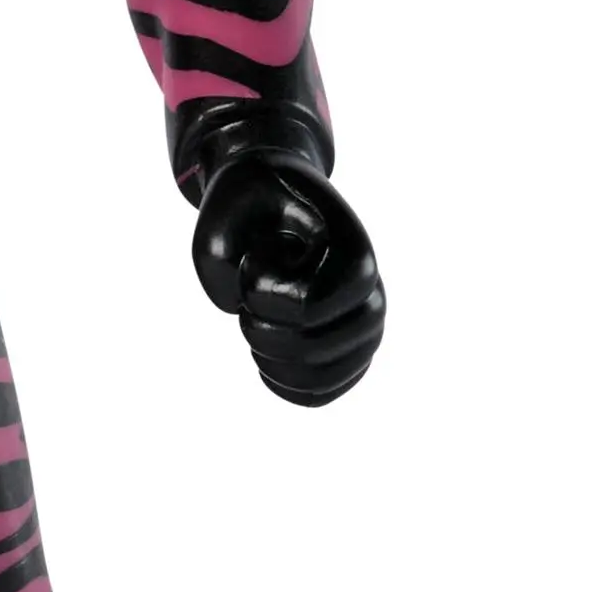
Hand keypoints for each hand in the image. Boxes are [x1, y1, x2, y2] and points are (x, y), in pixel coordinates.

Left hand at [191, 152, 385, 405]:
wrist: (273, 198)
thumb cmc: (249, 205)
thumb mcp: (221, 212)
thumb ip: (220, 261)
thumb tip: (242, 307)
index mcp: (353, 248)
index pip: (308, 305)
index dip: (263, 295)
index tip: (257, 258)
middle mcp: (371, 291)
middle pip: (318, 350)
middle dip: (263, 332)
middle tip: (249, 301)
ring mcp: (365, 327)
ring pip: (321, 379)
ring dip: (270, 359)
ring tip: (258, 324)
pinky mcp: (349, 352)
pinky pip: (321, 393)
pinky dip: (283, 383)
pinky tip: (265, 353)